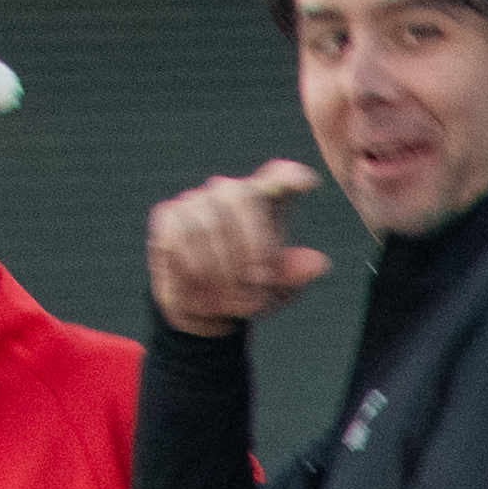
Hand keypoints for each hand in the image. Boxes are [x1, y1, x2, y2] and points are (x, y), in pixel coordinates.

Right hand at [150, 157, 335, 334]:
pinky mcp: (168, 215)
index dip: (290, 176)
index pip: (279, 176)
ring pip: (210, 223)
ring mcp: (197, 200)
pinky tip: (201, 286)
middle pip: (243, 196)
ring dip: (222, 270)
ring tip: (229, 301)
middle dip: (252, 246)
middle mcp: (231, 192)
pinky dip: (195, 268)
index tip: (308, 184)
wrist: (205, 312)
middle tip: (256, 287)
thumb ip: (293, 274)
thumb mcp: (276, 291)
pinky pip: (181, 237)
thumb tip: (319, 263)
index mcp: (266, 204)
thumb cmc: (247, 293)